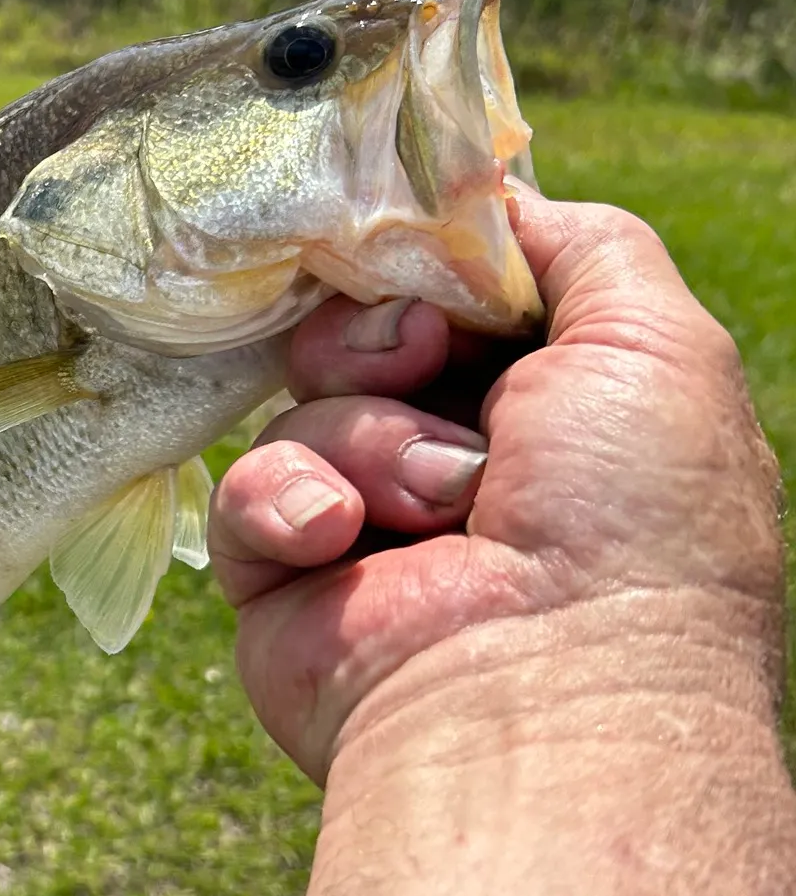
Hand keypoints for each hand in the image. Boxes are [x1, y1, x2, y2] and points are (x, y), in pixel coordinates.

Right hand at [210, 184, 785, 782]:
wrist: (543, 693)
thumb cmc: (628, 518)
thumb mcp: (652, 344)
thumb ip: (581, 247)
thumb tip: (492, 203)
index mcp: (542, 413)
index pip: (447, 300)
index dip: (427, 271)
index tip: (429, 269)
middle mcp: (451, 465)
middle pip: (359, 339)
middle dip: (382, 340)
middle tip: (419, 365)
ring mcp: (363, 524)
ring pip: (302, 408)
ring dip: (367, 439)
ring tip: (431, 508)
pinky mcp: (285, 576)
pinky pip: (244, 492)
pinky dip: (288, 503)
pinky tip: (337, 543)